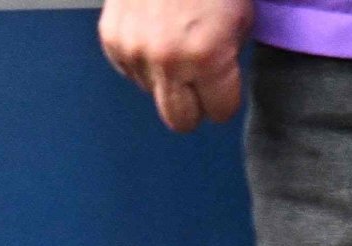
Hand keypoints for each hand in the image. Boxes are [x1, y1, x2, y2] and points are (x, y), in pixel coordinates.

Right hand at [99, 0, 249, 131]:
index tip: (224, 79)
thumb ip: (229, 57)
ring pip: (153, 93)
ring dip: (166, 74)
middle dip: (194, 103)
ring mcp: (134, 51)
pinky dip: (143, 56)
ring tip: (175, 35)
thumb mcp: (240, 17)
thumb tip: (218, 83)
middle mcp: (166, 60)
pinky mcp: (111, 39)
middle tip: (201, 78)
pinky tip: (154, 27)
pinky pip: (130, 70)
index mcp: (206, 56)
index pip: (219, 112)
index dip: (225, 95)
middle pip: (180, 121)